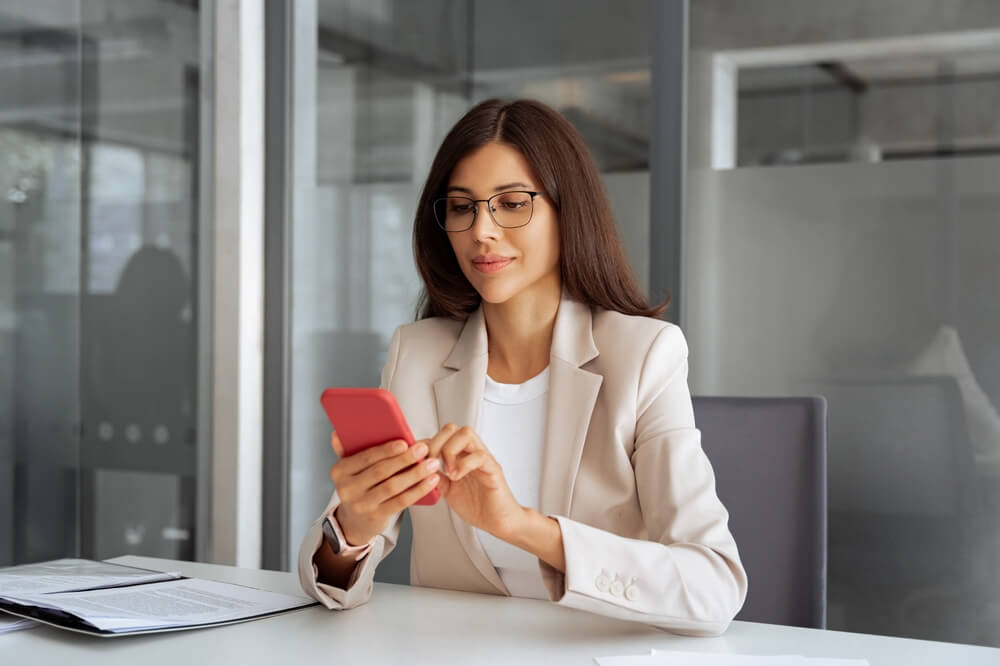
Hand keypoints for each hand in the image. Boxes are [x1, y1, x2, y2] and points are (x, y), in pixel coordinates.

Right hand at [328, 432, 440, 545]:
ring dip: (416, 474)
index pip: (365, 457)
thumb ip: (346, 450)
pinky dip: (418, 490)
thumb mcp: (348, 469)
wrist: (354, 521)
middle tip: (423, 449)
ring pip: (393, 486)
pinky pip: (401, 501)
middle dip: (405, 459)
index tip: (405, 442)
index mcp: (339, 471)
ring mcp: (361, 505)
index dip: (386, 450)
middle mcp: (347, 489)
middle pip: (381, 471)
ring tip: (432, 464)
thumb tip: (337, 432)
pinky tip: (431, 481)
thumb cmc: (357, 486)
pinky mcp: (376, 517)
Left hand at [425, 424, 524, 538]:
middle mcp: (472, 453)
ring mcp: (483, 459)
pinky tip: (456, 478)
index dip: (427, 443)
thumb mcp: (448, 491)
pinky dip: (463, 465)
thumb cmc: (478, 506)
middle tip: (431, 462)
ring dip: (449, 450)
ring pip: (466, 434)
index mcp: (461, 456)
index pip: (442, 435)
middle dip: (436, 443)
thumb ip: (436, 477)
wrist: (498, 521)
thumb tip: (419, 468)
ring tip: (446, 470)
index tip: (418, 459)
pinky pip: (479, 456)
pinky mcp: (493, 469)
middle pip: (452, 428)